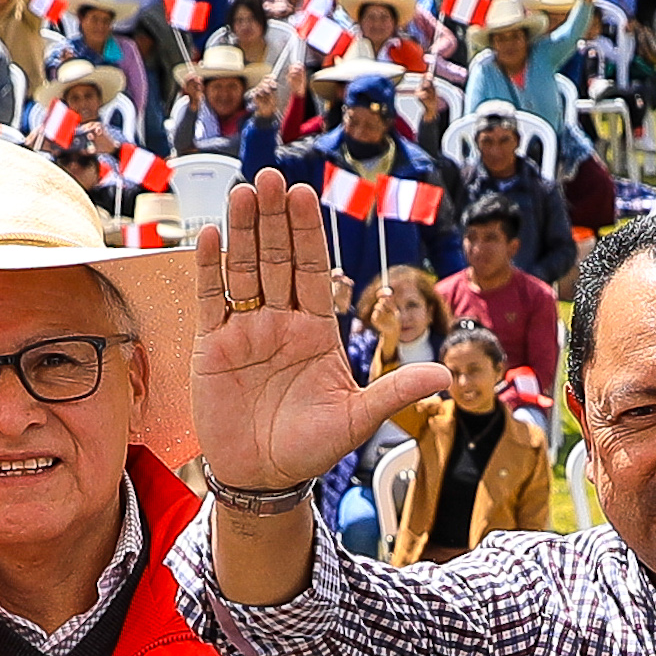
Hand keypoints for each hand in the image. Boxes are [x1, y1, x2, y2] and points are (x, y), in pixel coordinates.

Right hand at [199, 176, 431, 487]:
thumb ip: (394, 392)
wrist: (263, 478)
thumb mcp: (357, 419)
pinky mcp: (214, 346)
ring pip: (244, 270)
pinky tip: (211, 236)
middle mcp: (281, 322)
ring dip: (243, 232)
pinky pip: (211, 300)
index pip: (314, 270)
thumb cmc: (310, 448)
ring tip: (242, 192)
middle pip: (277, 259)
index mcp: (317, 330)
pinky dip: (210, 269)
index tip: (305, 195)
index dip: (309, 233)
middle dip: (275, 219)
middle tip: (270, 178)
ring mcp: (246, 330)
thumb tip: (444, 375)